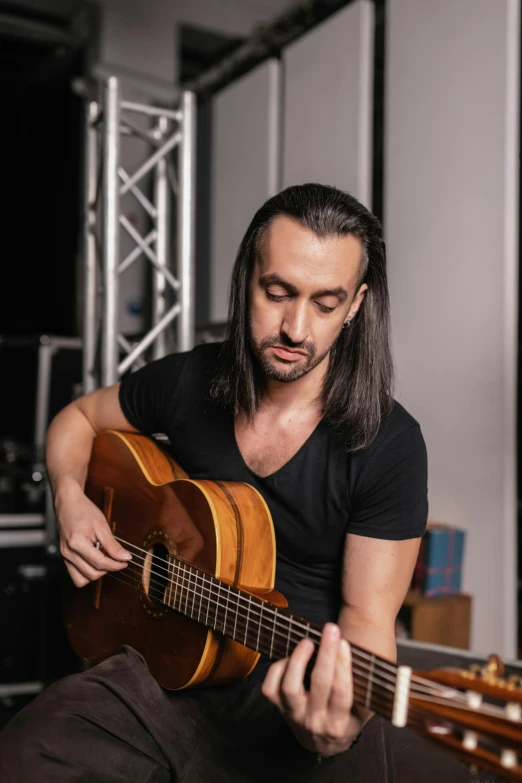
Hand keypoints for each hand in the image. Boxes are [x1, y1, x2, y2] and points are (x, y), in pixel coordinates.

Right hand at [55, 480, 131, 586]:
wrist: (68, 504)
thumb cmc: (83, 511)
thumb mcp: (101, 525)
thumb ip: (112, 545)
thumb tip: (125, 557)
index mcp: (77, 543)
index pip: (100, 563)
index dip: (116, 565)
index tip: (126, 561)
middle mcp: (68, 553)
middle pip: (92, 574)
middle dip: (108, 569)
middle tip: (117, 559)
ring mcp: (65, 557)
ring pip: (83, 579)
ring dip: (97, 573)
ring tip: (105, 559)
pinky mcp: (65, 558)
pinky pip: (76, 575)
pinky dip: (87, 573)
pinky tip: (95, 561)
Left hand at [261, 623, 361, 755]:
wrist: (323, 745)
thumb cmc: (346, 719)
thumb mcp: (362, 711)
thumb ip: (366, 690)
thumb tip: (372, 658)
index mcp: (339, 724)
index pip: (341, 693)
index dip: (342, 666)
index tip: (344, 643)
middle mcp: (315, 722)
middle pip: (319, 683)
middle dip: (326, 653)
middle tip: (331, 630)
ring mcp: (294, 716)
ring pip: (290, 686)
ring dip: (299, 660)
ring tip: (308, 642)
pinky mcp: (279, 709)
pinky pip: (270, 688)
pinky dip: (277, 669)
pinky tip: (289, 658)